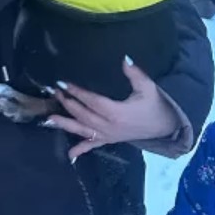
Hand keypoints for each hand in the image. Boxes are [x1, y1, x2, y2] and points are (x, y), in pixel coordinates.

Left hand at [41, 57, 180, 161]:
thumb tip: (124, 58)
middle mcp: (110, 127)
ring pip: (83, 131)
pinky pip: (93, 146)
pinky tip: (70, 156)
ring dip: (66, 124)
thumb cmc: (155, 105)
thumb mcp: (147, 87)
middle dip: (67, 103)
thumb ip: (134, 73)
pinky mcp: (110, 140)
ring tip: (49, 119)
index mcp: (117, 112)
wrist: (165, 127)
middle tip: (55, 92)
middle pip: (83, 115)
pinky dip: (80, 150)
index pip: (92, 101)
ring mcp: (108, 136)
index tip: (63, 84)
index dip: (77, 92)